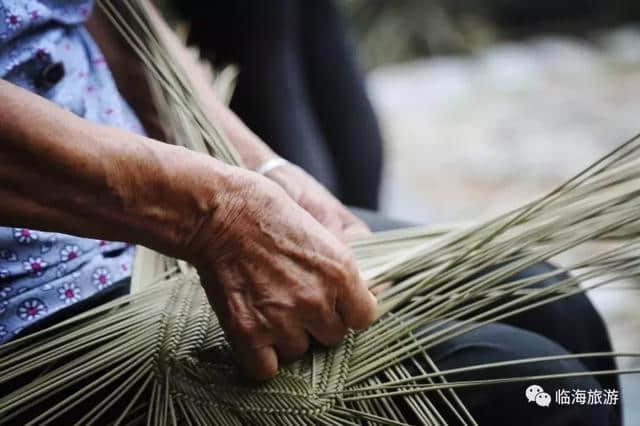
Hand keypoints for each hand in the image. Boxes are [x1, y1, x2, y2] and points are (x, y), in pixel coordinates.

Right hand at [184, 170, 376, 379]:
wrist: (223, 214)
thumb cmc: (269, 213)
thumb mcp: (321, 232)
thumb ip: (339, 271)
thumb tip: (352, 296)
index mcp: (341, 273)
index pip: (364, 318)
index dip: (347, 312)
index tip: (333, 305)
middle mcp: (317, 300)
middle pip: (332, 337)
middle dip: (317, 324)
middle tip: (294, 302)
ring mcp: (283, 319)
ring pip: (299, 352)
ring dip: (286, 337)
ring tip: (269, 310)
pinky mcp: (249, 332)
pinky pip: (265, 369)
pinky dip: (261, 358)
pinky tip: (255, 336)